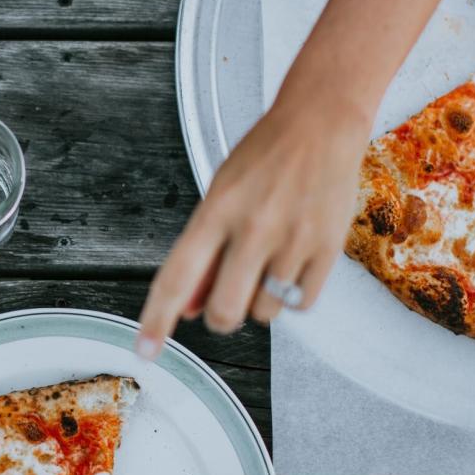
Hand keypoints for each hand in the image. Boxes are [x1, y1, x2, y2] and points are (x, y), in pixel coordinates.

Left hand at [136, 91, 370, 357]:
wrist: (320, 124)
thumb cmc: (263, 158)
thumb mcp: (220, 196)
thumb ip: (203, 255)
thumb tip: (188, 309)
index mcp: (216, 211)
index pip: (177, 278)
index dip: (157, 320)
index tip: (146, 351)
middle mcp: (252, 228)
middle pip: (224, 311)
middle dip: (221, 317)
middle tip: (228, 297)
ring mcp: (292, 240)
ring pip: (264, 313)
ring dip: (261, 301)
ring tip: (269, 262)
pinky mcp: (327, 248)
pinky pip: (301, 304)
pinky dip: (294, 296)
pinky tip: (293, 263)